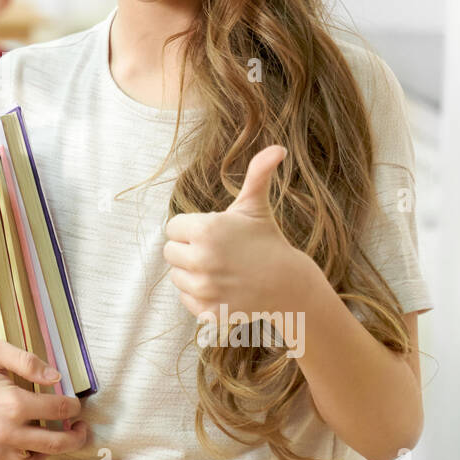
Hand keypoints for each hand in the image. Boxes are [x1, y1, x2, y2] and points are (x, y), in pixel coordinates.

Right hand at [0, 339, 87, 459]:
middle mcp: (3, 432)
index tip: (75, 402)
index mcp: (11, 403)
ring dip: (52, 452)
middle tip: (81, 428)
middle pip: (55, 443)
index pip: (57, 410)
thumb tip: (56, 376)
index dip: (72, 406)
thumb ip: (27, 360)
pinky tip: (30, 443)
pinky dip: (26, 458)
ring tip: (57, 439)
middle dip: (75, 436)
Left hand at [163, 145, 319, 321]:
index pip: (173, 228)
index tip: (213, 233)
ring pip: (177, 276)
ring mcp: (205, 289)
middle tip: (216, 251)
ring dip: (192, 272)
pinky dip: (199, 295)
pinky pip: (186, 299)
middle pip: (170, 252)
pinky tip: (222, 288)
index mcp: (206, 230)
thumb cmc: (267, 241)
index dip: (192, 228)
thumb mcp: (256, 206)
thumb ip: (258, 173)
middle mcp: (202, 260)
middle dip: (189, 250)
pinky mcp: (208, 312)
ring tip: (220, 269)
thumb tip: (278, 147)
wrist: (289, 286)